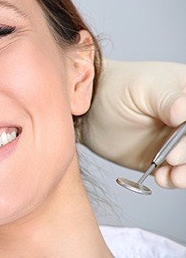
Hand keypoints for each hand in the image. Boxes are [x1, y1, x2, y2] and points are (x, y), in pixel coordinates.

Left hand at [82, 60, 185, 187]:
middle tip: (172, 158)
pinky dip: (173, 179)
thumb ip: (168, 100)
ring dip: (185, 172)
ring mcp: (176, 141)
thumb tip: (184, 112)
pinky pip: (175, 174)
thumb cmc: (117, 87)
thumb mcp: (144, 88)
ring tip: (172, 176)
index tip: (180, 137)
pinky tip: (163, 178)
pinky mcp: (163, 159)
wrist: (90, 107)